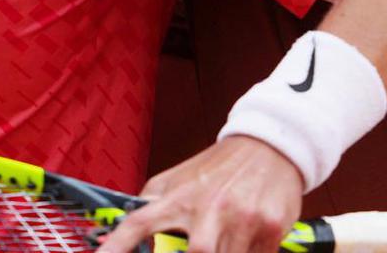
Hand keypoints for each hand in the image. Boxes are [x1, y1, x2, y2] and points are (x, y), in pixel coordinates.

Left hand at [95, 136, 302, 252]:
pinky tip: (247, 240)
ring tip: (225, 238)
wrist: (270, 144)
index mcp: (180, 197)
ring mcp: (242, 217)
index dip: (117, 245)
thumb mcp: (180, 178)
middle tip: (200, 245)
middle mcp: (209, 206)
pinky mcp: (269, 227)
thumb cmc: (220, 167)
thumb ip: (152, 202)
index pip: (139, 223)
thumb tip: (118, 230)